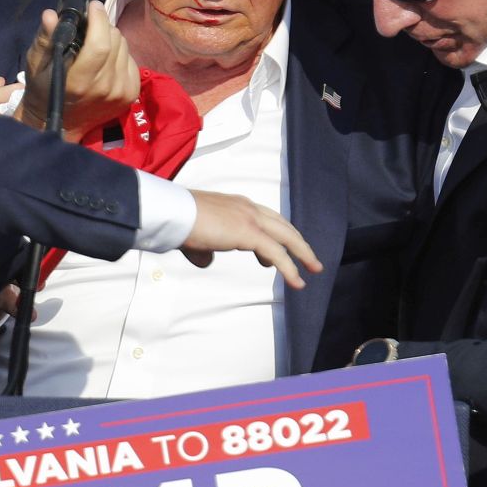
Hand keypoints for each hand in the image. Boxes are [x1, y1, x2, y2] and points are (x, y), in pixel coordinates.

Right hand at [20, 3, 138, 139]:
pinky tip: (106, 60)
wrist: (61, 124)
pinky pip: (131, 60)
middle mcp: (105, 88)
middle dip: (103, 26)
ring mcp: (121, 93)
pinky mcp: (131, 95)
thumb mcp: (37, 64)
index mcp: (80, 82)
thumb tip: (52, 14)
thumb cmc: (44, 91)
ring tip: (97, 44)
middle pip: (114, 41)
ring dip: (112, 39)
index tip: (92, 6)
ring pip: (124, 47)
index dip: (98, 20)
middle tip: (90, 26)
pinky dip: (120, 54)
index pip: (100, 44)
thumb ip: (46, 39)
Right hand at [182, 190, 321, 289]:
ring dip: (303, 254)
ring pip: (287, 237)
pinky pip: (277, 253)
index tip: (279, 252)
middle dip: (298, 243)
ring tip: (314, 269)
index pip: (266, 218)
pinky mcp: (250, 233)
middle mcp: (247, 208)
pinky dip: (290, 268)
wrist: (173, 213)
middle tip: (309, 259)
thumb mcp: (195, 237)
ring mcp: (250, 219)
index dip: (277, 233)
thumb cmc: (178, 221)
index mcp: (236, 205)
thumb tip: (206, 261)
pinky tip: (297, 282)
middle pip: (283, 225)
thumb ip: (205, 249)